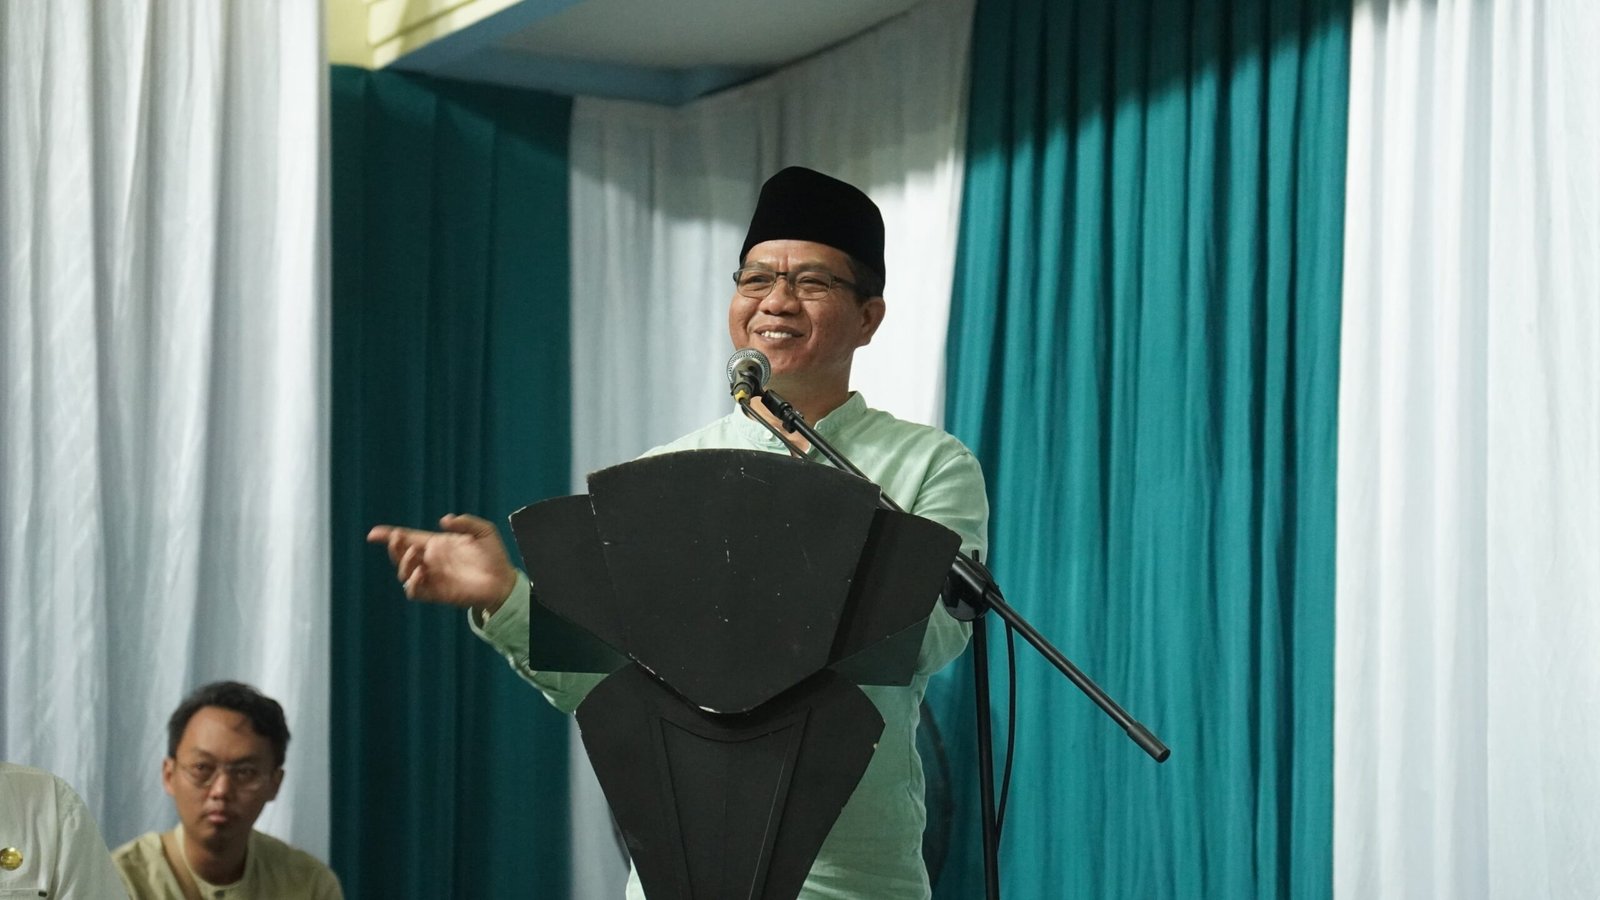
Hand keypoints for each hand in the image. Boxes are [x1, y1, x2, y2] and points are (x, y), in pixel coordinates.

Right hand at [366, 514, 518, 613]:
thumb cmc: (493, 555)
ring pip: (404, 573)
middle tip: (398, 538)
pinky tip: (421, 572)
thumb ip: (465, 523)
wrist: (503, 580)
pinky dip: (412, 583)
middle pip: (401, 555)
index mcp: (437, 544)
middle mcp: (430, 561)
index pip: (408, 538)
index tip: (373, 533)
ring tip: (415, 552)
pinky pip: (414, 592)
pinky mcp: (436, 593)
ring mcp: (432, 577)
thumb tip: (444, 520)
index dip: (389, 535)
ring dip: (403, 562)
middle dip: (394, 546)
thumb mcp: (483, 531)